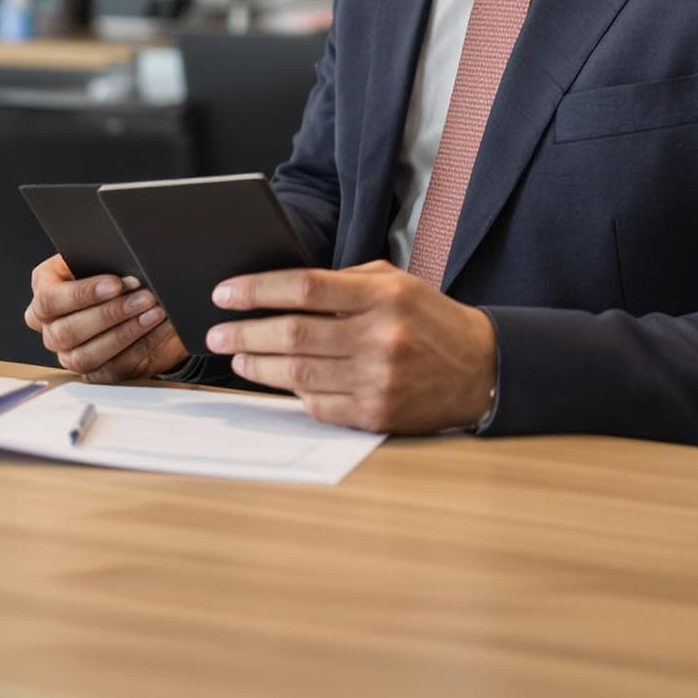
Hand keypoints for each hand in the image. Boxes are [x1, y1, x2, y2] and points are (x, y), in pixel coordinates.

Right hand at [24, 254, 185, 382]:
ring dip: (124, 333)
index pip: (49, 299)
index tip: (116, 284)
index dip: (82, 294)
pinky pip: (110, 371)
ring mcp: (68, 353)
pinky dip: (137, 349)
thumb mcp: (101, 258)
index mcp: (44, 292)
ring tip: (153, 313)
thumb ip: (100, 258)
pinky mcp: (92, 372)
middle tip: (143, 297)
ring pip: (85, 356)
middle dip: (110, 314)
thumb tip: (119, 259)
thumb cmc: (111, 273)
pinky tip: (156, 330)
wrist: (133, 295)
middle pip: (66, 331)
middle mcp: (50, 327)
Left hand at [205, 261, 496, 434]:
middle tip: (216, 331)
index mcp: (382, 295)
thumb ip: (342, 283)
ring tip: (236, 355)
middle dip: (244, 332)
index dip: (256, 290)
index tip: (224, 293)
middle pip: (292, 333)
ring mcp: (378, 379)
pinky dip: (293, 392)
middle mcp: (380, 337)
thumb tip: (278, 289)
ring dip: (256, 365)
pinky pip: (318, 405)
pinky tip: (279, 380)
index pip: (304, 286)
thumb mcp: (393, 284)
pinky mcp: (377, 414)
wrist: (481, 368)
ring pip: (298, 373)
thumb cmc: (428, 320)